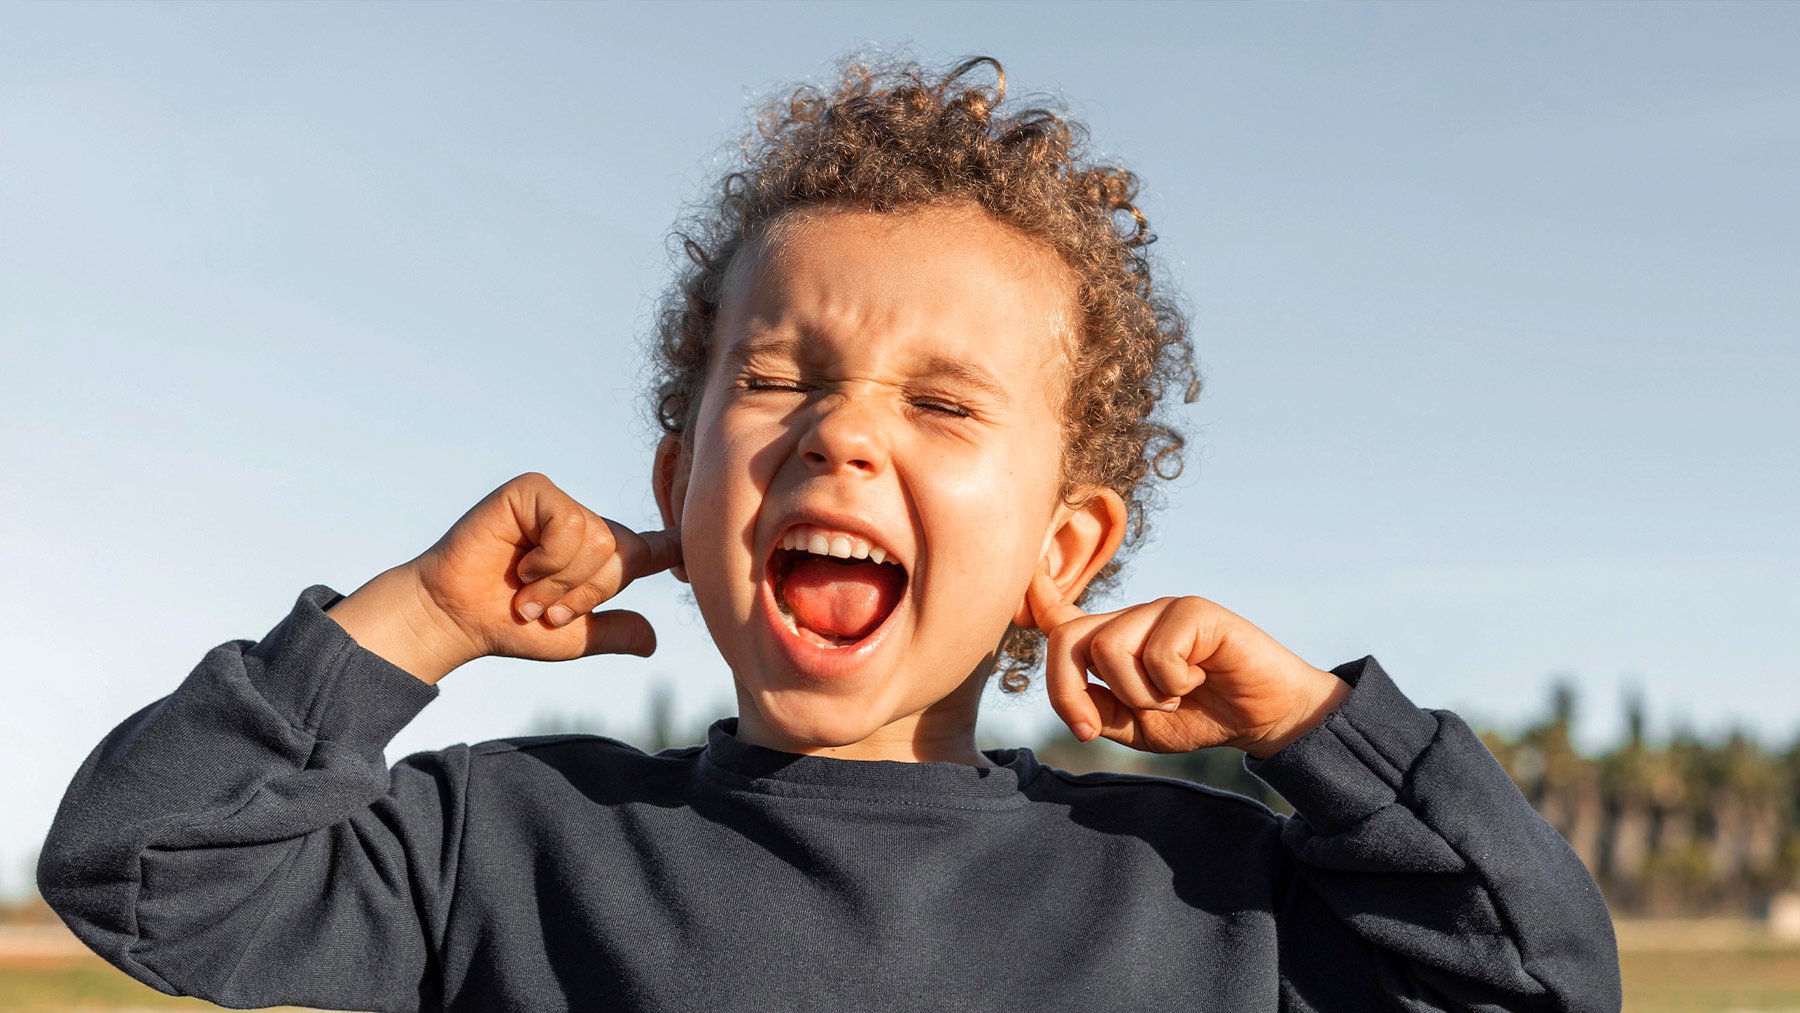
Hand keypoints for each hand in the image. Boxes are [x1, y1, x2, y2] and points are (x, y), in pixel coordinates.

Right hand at [328, 472, 680, 682]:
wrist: (456, 617)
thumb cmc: (506, 625)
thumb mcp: (573, 637)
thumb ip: (615, 633)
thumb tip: (653, 642)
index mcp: (599, 559)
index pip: (653, 547)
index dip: (679, 544)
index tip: (700, 542)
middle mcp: (584, 525)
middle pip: (623, 555)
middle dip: (583, 595)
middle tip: (540, 609)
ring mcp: (559, 504)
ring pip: (598, 541)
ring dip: (559, 582)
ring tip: (525, 590)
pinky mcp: (533, 490)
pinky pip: (570, 522)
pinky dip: (548, 557)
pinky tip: (520, 561)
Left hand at [1026, 573, 1349, 757]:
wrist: (1265, 718)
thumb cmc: (1201, 717)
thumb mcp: (1136, 727)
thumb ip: (1098, 711)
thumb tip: (1072, 705)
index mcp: (1113, 642)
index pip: (1061, 616)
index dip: (1034, 599)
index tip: (1017, 582)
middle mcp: (1131, 618)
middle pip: (1069, 638)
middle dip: (1068, 690)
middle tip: (1093, 726)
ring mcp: (1161, 609)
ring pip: (1109, 649)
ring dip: (1139, 694)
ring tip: (1173, 695)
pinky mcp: (1194, 610)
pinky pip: (1156, 652)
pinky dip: (1173, 681)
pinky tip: (1199, 678)